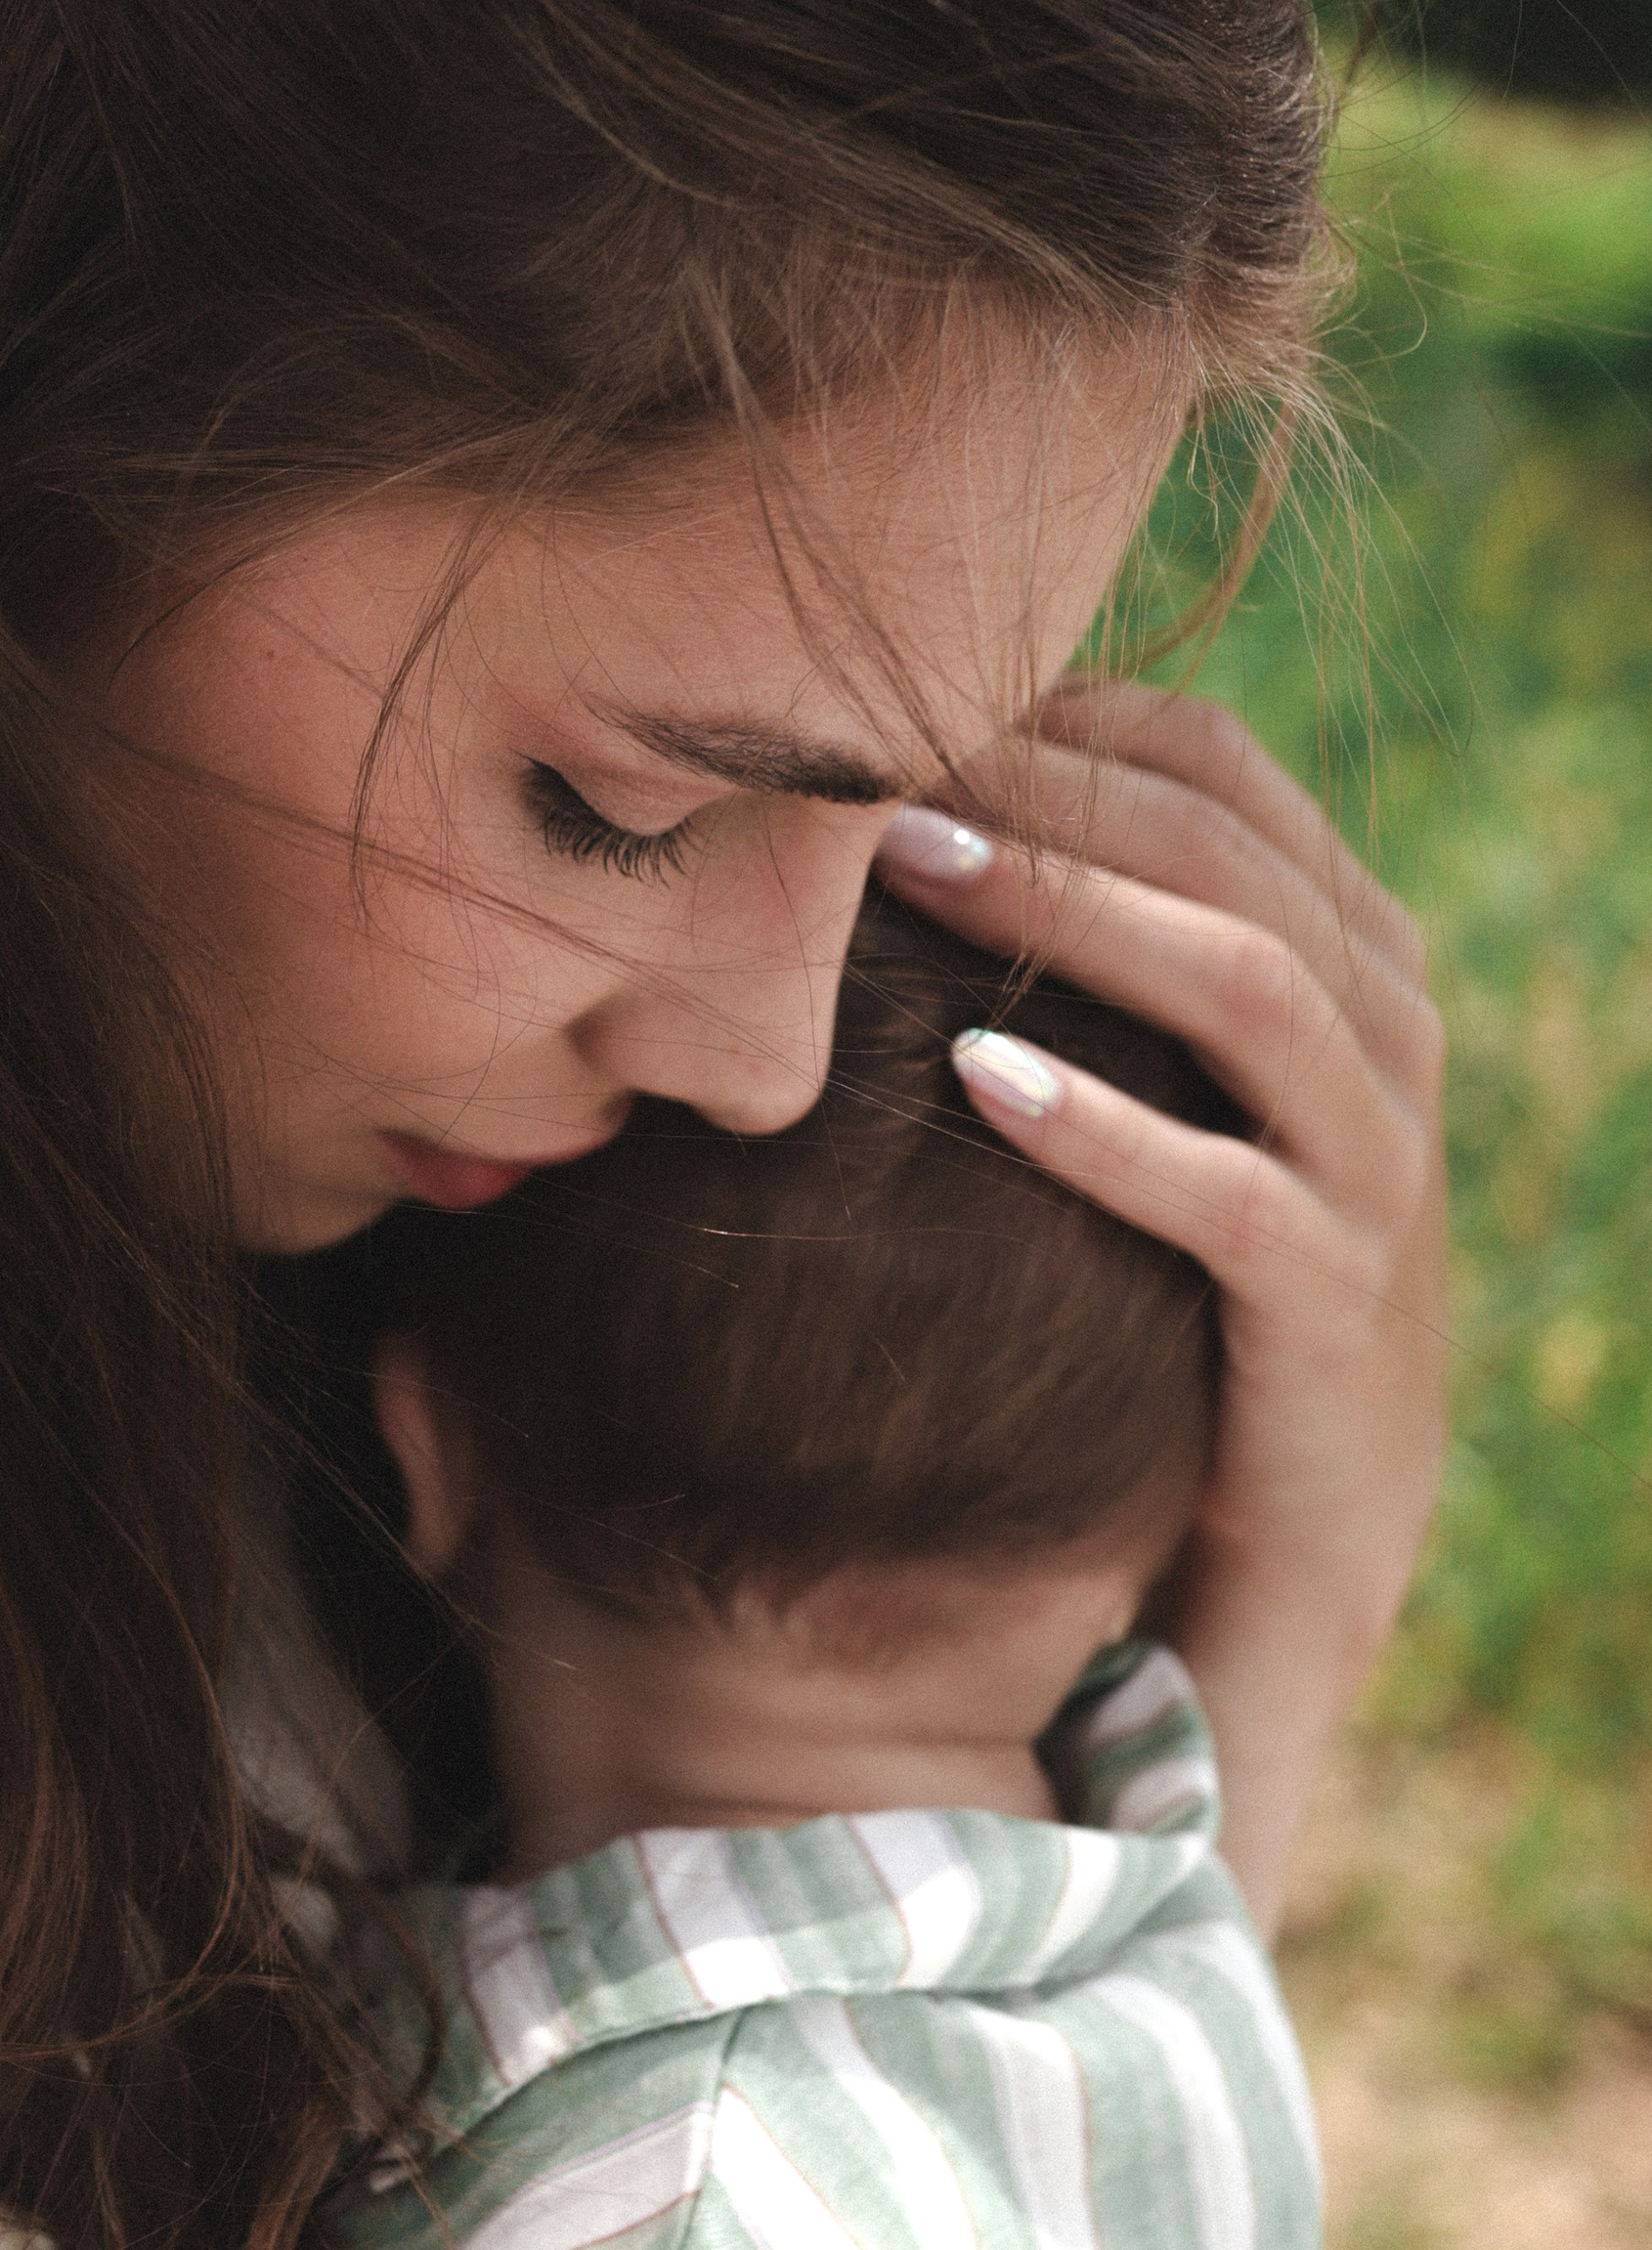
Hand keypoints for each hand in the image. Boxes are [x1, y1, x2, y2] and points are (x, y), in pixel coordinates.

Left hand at [875, 685, 1446, 1926]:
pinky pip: (1234, 1194)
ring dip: (1073, 914)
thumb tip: (884, 807)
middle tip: (866, 757)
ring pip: (1253, 982)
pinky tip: (974, 1081)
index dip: (1056, 709)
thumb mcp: (1132, 1093)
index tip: (879, 696)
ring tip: (906, 874)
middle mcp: (1383, 1032)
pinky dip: (1106, 1128)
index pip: (1211, 760)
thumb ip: (1073, 955)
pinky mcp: (1337, 1308)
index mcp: (1337, 950)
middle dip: (1047, 782)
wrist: (1268, 1554)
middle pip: (1229, 842)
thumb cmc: (1157, 1293)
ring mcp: (1377, 1170)